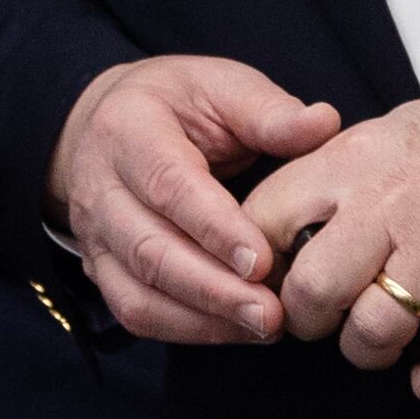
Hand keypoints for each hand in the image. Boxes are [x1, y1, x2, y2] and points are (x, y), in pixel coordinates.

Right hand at [54, 54, 342, 344]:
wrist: (111, 123)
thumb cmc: (179, 105)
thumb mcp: (221, 87)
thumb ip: (268, 111)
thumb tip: (324, 123)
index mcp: (128, 131)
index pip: (167, 185)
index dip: (214, 227)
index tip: (262, 260)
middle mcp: (100, 188)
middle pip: (149, 250)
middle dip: (213, 288)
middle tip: (271, 313)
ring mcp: (95, 236)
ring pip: (138, 293)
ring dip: (202, 319)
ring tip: (263, 328)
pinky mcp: (102, 271)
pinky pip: (137, 314)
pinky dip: (187, 331)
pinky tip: (237, 331)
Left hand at [237, 77, 419, 404]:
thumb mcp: (392, 131)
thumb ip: (341, 174)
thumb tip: (293, 221)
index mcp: (355, 161)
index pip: (266, 220)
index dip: (256, 264)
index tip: (272, 281)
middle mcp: (390, 205)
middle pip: (310, 289)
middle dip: (309, 322)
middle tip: (326, 321)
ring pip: (372, 331)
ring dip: (370, 353)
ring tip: (385, 345)